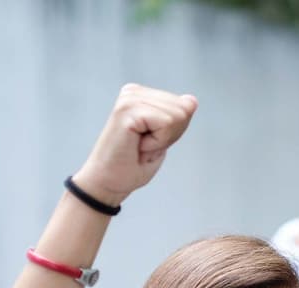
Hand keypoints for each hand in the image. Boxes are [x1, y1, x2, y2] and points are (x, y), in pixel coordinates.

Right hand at [73, 83, 197, 205]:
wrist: (106, 183)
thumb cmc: (132, 165)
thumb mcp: (164, 139)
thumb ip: (178, 117)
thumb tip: (192, 100)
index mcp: (141, 95)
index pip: (184, 105)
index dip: (174, 132)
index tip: (149, 143)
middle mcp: (133, 92)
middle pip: (184, 109)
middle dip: (170, 135)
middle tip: (144, 147)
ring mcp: (129, 99)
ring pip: (178, 116)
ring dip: (162, 140)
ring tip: (139, 146)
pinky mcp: (127, 110)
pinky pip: (166, 124)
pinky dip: (157, 143)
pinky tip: (137, 146)